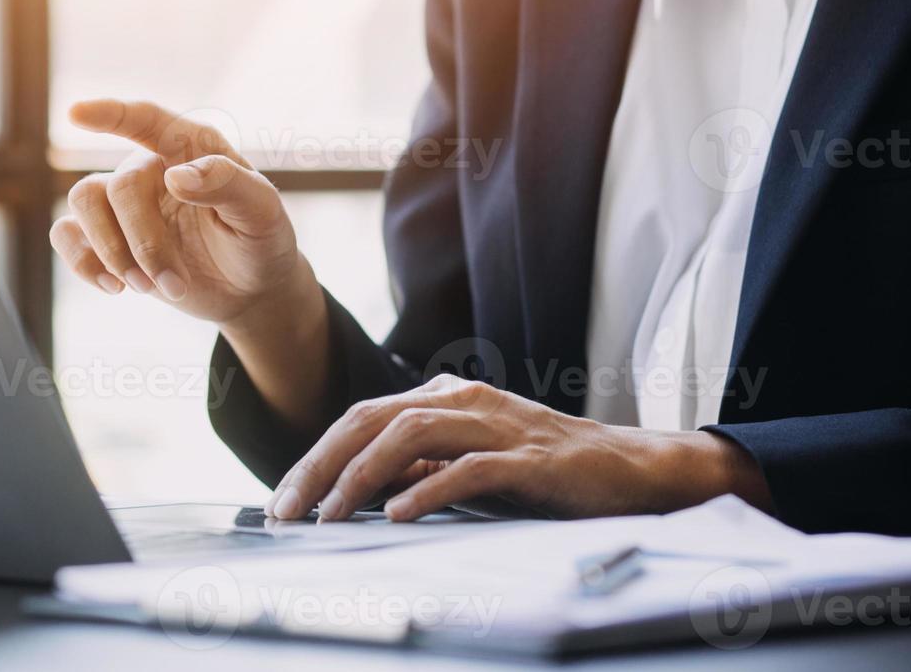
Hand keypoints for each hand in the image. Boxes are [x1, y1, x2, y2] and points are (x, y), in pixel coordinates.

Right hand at [51, 99, 311, 326]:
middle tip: (173, 284)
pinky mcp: (106, 237)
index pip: (145, 119)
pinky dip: (82, 262)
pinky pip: (66, 234)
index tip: (77, 113)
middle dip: (142, 243)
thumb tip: (175, 177)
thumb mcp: (263, 212)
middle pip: (119, 188)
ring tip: (144, 288)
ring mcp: (123, 203)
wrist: (248, 290)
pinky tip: (114, 287)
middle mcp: (150, 167)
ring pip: (82, 202)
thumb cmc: (260, 240)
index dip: (110, 113)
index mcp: (189, 147)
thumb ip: (228, 184)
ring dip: (110, 252)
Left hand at [264, 374, 772, 521]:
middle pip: (372, 419)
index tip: (283, 500)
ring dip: (362, 476)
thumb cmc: (541, 470)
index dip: (316, 456)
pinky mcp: (530, 457)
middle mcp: (463, 400)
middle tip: (286, 510)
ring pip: (410, 435)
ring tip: (331, 514)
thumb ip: (417, 467)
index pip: (361, 418)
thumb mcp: (466, 463)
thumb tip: (357, 490)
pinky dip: (429, 489)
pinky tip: (399, 514)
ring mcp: (496, 424)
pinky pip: (469, 468)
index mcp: (443, 396)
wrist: (627, 470)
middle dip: (321, 465)